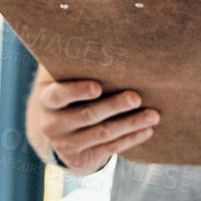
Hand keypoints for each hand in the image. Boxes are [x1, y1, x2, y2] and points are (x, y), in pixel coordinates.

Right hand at [32, 77, 157, 174]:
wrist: (59, 135)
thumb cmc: (70, 97)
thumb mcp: (65, 83)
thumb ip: (78, 69)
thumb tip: (110, 41)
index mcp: (47, 101)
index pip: (59, 95)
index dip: (77, 91)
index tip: (98, 87)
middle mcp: (52, 125)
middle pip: (87, 115)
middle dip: (114, 106)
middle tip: (136, 97)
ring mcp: (66, 145)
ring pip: (103, 133)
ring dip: (130, 124)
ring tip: (153, 115)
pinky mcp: (81, 159)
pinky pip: (109, 148)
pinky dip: (130, 139)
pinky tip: (147, 130)